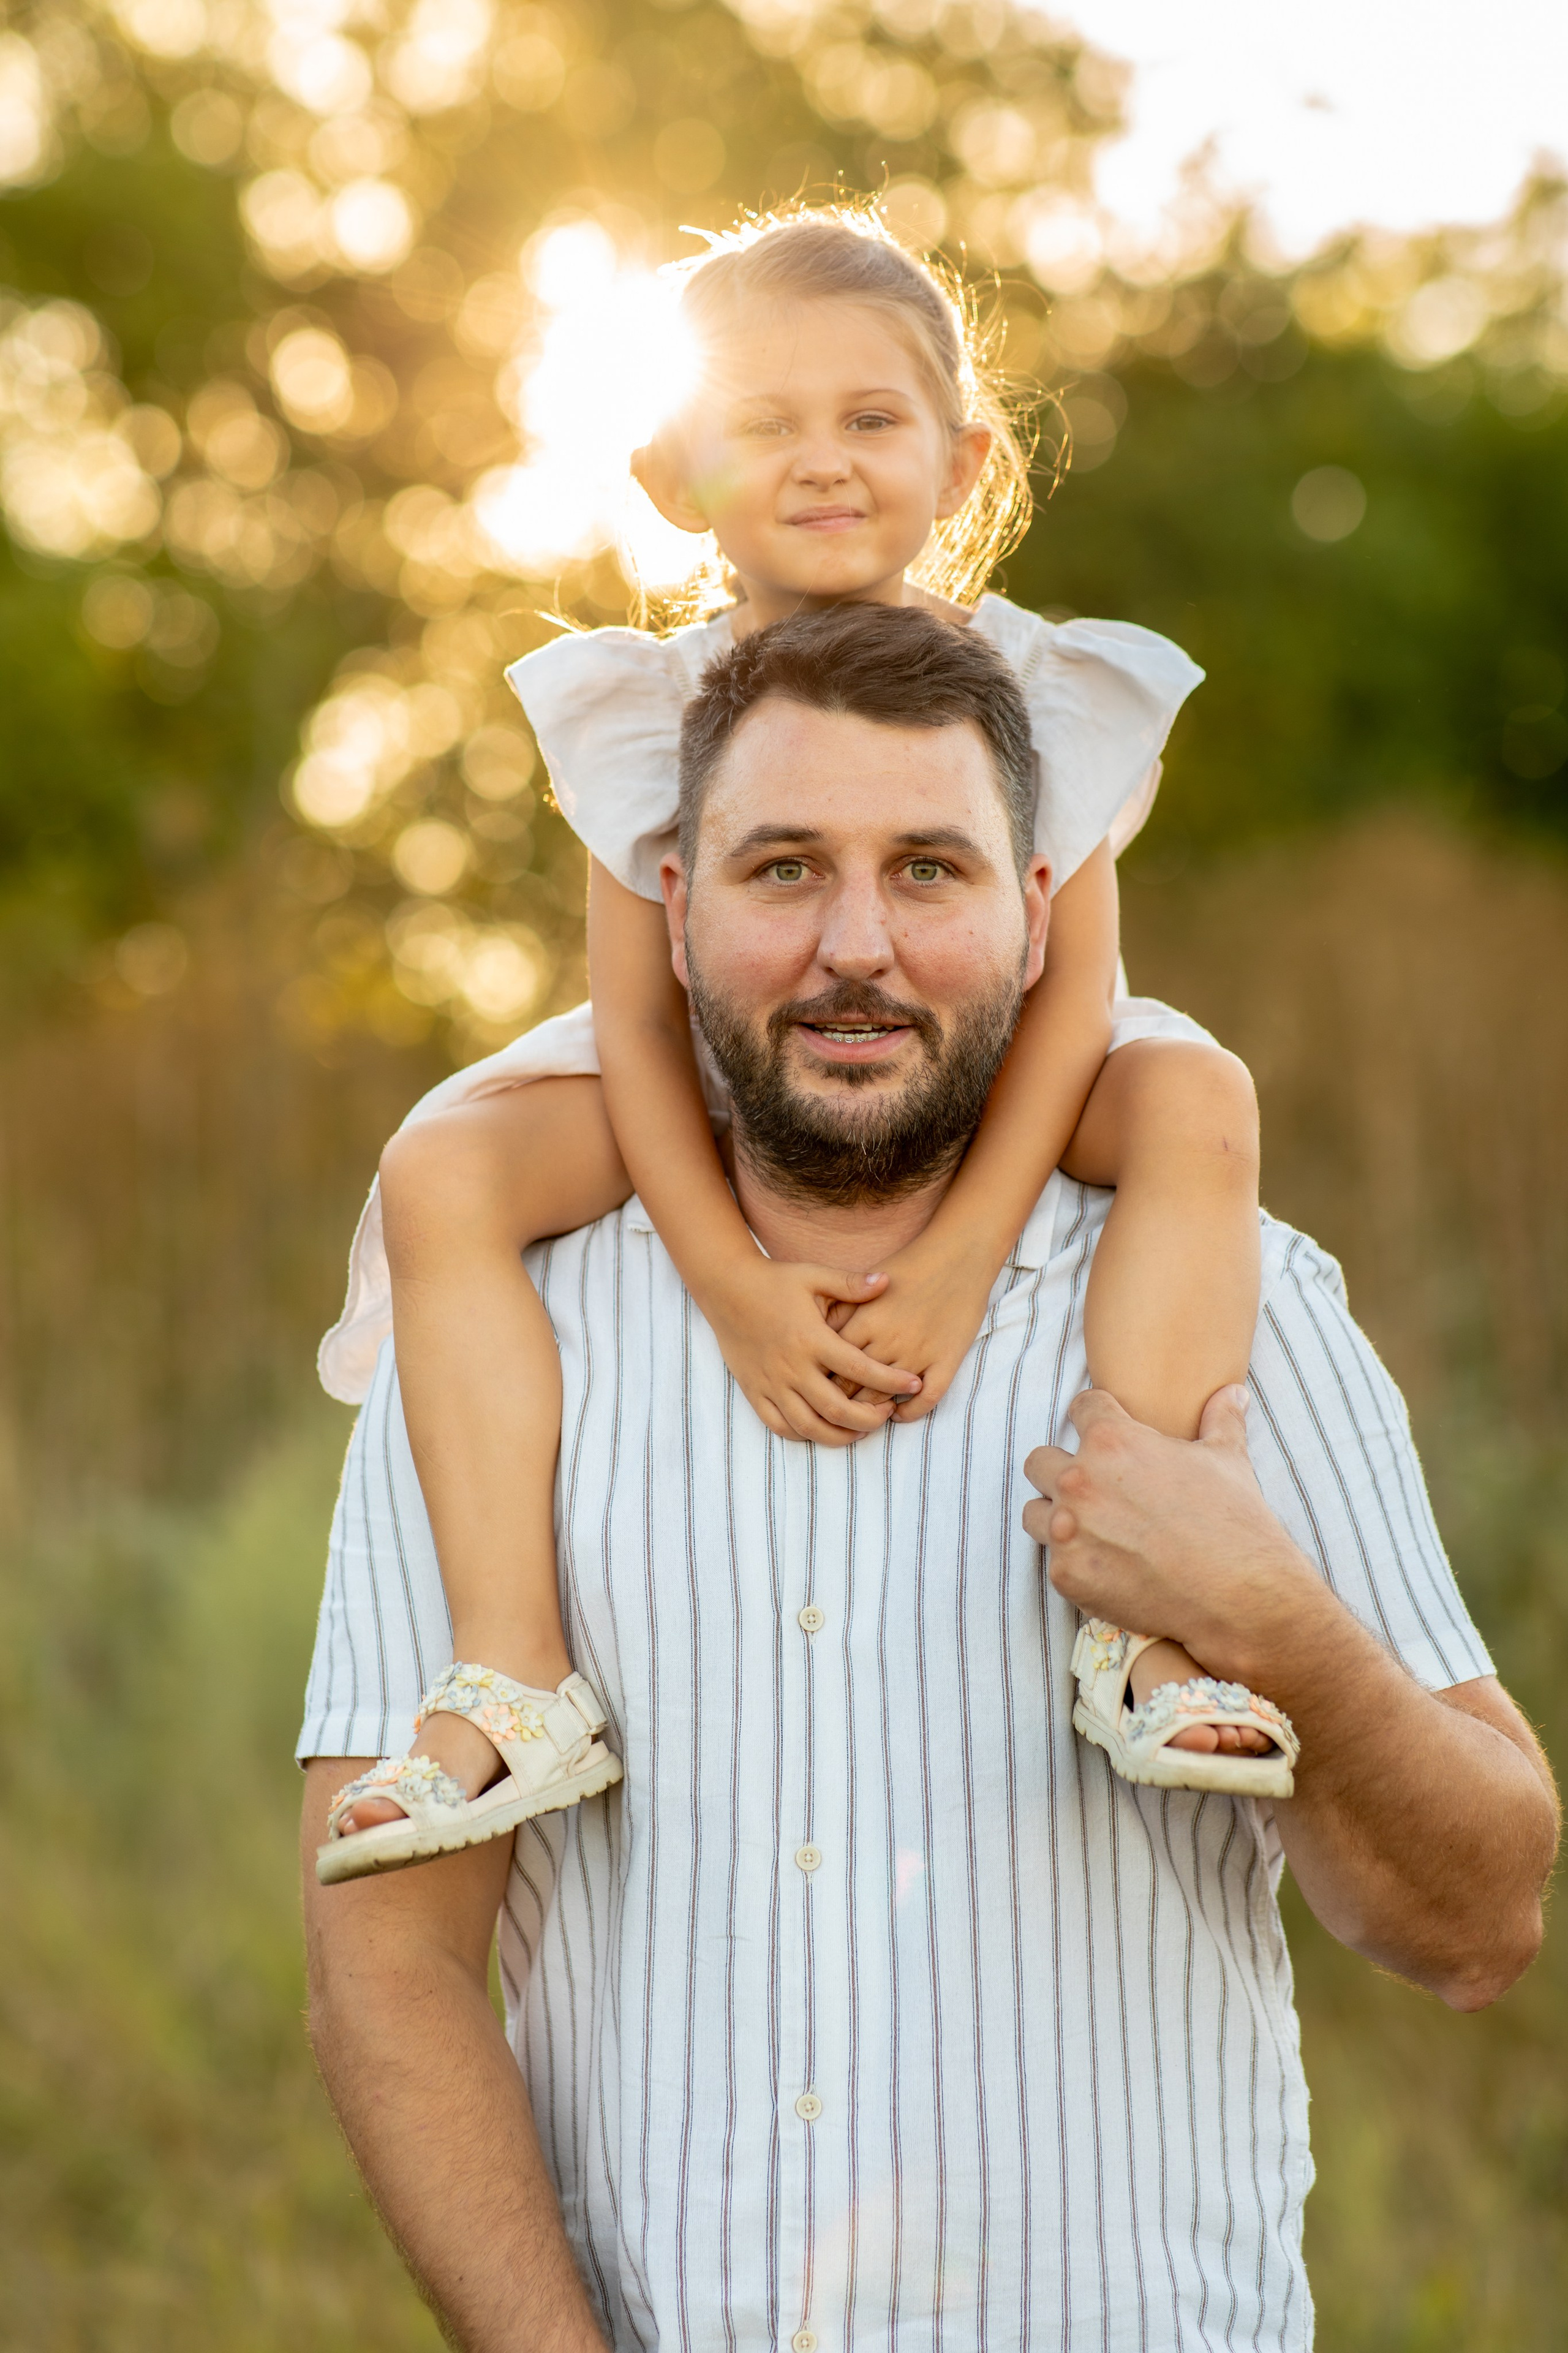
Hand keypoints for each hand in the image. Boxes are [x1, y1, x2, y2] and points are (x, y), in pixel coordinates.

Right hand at [700, 1253, 922, 1445]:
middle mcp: (791, 1366)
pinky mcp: (754, 1392)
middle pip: (837, 1409)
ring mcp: (771, 1383)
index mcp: (811, 1338)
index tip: (914, 1383)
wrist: (726, 1288)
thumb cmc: (774, 1281)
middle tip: (887, 1413)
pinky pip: (780, 1426)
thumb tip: (887, 1281)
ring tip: (861, 1428)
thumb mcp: (813, 1275)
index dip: (891, 1380)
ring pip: (809, 1426)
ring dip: (840, 1435)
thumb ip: (851, 1284)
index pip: (859, 1368)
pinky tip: (824, 1428)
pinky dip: (804, 1435)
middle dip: (869, 1419)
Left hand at [831, 1236, 1002, 1421]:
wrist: (959, 1254)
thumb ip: (841, 1307)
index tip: (817, 1386)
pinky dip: (910, 1412)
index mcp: (865, 1322)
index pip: (830, 1364)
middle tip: (836, 1408)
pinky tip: (900, 1413)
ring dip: (872, 1411)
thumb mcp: (866, 1283)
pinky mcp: (947, 1360)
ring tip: (865, 1414)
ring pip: (885, 1397)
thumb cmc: (911, 1265)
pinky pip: (926, 1400)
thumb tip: (818, 1332)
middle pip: (852, 1387)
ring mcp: (918, 1353)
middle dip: (840, 1402)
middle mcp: (888, 1341)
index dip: (821, 1380)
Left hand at [1022, 1385, 1324, 1684]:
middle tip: (1098, 1491)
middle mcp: (1079, 1481)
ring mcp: (1067, 1531)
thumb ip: (1220, 1419)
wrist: (1240, 1596)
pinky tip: (1108, 1569)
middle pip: (1040, 1461)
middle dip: (1064, 1471)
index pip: (1082, 1408)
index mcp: (1112, 1441)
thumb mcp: (1228, 1460)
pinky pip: (1052, 1562)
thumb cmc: (1234, 1522)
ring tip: (1092, 1531)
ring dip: (1056, 1517)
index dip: (1098, 1419)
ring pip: (1034, 1511)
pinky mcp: (1066, 1575)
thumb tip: (1233, 1393)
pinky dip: (1076, 1564)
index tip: (1107, 1435)